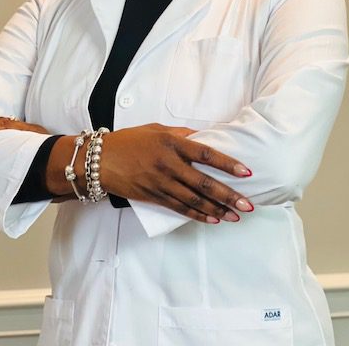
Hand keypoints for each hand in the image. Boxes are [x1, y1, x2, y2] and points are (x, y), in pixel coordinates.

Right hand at [100, 123, 253, 223]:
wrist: (100, 160)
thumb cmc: (130, 140)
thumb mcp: (157, 129)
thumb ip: (182, 134)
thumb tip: (205, 138)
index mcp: (171, 143)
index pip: (206, 154)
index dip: (227, 164)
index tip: (246, 172)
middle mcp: (168, 164)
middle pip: (203, 183)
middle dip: (228, 195)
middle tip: (248, 204)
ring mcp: (160, 183)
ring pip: (194, 200)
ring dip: (217, 209)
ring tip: (236, 216)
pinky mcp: (153, 197)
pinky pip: (179, 208)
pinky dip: (197, 215)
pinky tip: (213, 220)